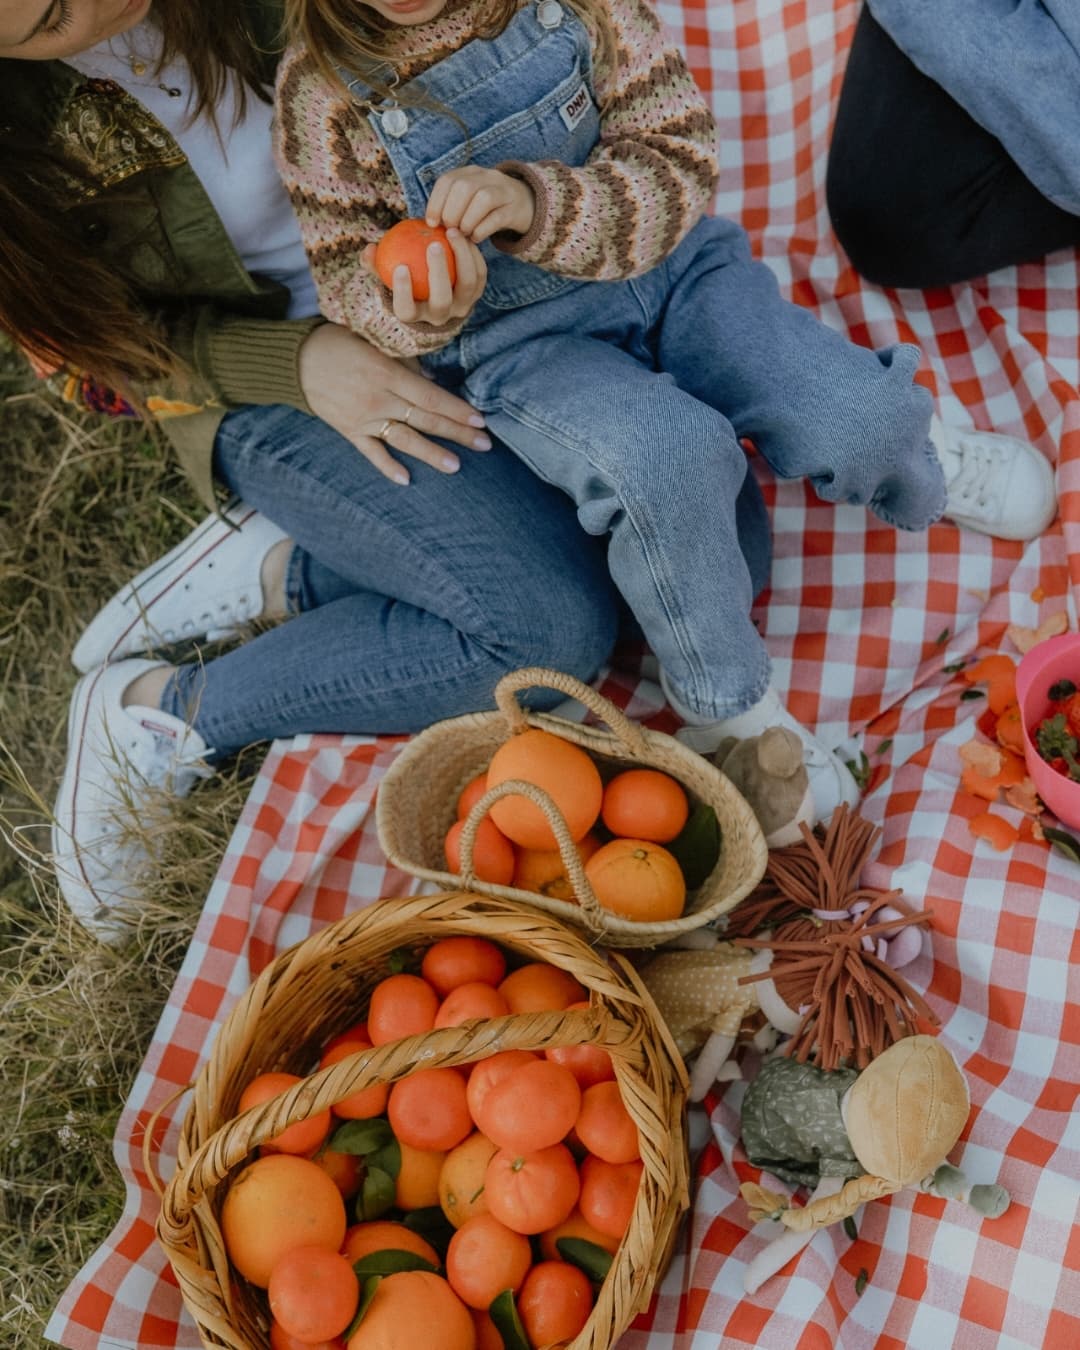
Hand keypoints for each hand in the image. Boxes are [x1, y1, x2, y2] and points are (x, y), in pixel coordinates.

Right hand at [297, 322, 491, 483]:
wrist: (295, 360)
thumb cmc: (338, 342)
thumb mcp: (373, 341)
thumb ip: (403, 362)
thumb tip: (432, 380)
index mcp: (387, 373)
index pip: (431, 397)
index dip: (457, 410)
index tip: (480, 419)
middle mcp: (378, 399)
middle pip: (425, 420)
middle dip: (457, 433)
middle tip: (485, 444)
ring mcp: (363, 418)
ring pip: (404, 440)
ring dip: (431, 454)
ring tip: (456, 466)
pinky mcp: (349, 431)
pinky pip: (371, 453)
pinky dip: (387, 467)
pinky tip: (406, 480)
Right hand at [363, 227, 486, 328]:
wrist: (434, 288)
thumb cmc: (405, 277)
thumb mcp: (387, 271)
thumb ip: (376, 262)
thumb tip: (368, 249)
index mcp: (415, 315)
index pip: (406, 310)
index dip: (403, 293)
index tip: (400, 267)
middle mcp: (440, 316)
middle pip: (441, 301)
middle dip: (438, 274)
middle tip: (433, 245)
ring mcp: (461, 307)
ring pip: (467, 286)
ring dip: (461, 258)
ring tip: (451, 232)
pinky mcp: (477, 294)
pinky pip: (479, 274)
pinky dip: (473, 254)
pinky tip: (462, 233)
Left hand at [426, 166, 535, 241]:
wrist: (527, 204)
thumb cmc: (488, 209)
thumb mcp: (468, 200)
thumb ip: (450, 206)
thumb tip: (427, 224)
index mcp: (470, 173)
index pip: (447, 180)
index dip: (436, 201)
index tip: (432, 222)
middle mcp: (487, 176)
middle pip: (464, 187)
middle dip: (452, 212)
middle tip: (450, 230)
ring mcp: (503, 191)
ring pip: (482, 199)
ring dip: (468, 221)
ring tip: (464, 235)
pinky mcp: (514, 209)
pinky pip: (497, 217)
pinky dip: (482, 230)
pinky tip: (476, 239)